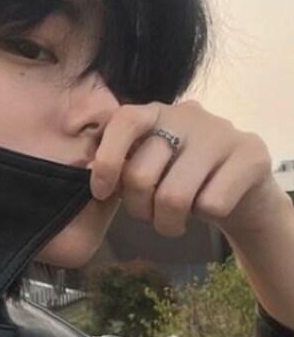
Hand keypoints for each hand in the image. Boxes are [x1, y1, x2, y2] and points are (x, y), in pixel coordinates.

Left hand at [88, 100, 281, 236]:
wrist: (239, 191)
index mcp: (155, 113)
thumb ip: (119, 167)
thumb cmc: (180, 181)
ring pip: (174, 197)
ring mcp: (221, 133)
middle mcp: (187, 116)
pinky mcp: (250, 155)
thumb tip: (87, 171)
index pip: (123, 122)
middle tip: (148, 213)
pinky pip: (210, 205)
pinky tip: (208, 207)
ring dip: (166, 222)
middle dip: (137, 208)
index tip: (100, 192)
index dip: (106, 161)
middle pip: (141, 175)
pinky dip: (203, 218)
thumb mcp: (146, 169)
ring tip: (171, 221)